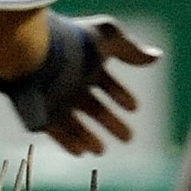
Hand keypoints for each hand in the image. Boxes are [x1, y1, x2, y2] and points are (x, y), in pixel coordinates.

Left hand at [0, 14, 160, 156]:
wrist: (33, 53)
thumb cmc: (71, 42)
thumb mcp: (108, 38)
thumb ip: (132, 50)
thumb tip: (156, 56)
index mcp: (83, 63)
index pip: (105, 83)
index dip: (120, 95)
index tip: (134, 108)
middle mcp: (68, 82)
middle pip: (93, 107)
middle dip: (110, 121)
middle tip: (128, 137)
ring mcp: (53, 99)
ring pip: (74, 123)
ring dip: (89, 137)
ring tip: (101, 150)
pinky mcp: (39, 112)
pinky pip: (55, 131)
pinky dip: (68, 142)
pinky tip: (82, 151)